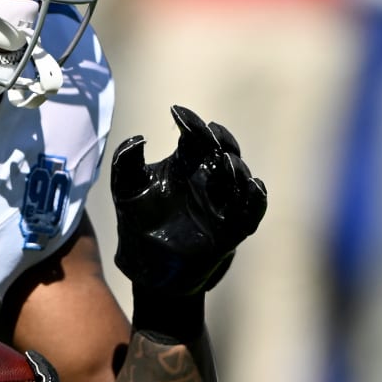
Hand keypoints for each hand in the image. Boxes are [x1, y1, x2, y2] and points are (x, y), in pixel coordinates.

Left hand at [110, 106, 266, 299]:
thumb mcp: (125, 190)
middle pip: (223, 149)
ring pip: (239, 177)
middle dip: (219, 139)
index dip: (191, 122)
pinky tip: (252, 186)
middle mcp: (206, 178)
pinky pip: (252, 210)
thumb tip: (139, 138)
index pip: (195, 135)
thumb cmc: (136, 223)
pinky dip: (256, 198)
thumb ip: (125, 162)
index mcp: (184, 164)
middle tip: (208, 135)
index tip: (177, 113)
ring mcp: (222, 202)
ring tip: (224, 161)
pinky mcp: (233, 229)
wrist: (147, 268)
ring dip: (235, 168)